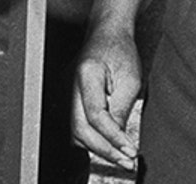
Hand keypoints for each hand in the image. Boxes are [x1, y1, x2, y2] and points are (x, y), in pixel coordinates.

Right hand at [72, 24, 141, 170]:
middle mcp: (69, 84)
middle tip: (127, 160)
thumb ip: (122, 110)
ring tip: (121, 155)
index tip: (130, 151)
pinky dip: (91, 138)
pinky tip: (109, 144)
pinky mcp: (67, 97)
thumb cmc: (120, 50)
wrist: (107, 34)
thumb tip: (119, 139)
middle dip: (105, 149)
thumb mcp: (130, 80)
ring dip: (97, 147)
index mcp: (86, 74)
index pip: (96, 115)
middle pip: (80, 128)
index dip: (114, 137)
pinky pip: (76, 125)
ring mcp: (65, 91)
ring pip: (75, 131)